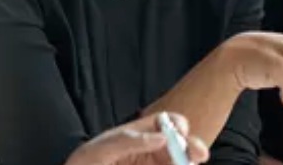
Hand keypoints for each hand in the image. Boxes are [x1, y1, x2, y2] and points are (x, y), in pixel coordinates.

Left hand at [64, 111, 210, 164]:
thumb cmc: (84, 164)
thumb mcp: (101, 149)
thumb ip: (130, 140)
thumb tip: (162, 137)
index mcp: (140, 134)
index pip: (167, 122)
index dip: (177, 124)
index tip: (180, 133)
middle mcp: (151, 150)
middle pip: (180, 145)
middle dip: (193, 148)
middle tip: (198, 156)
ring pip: (180, 163)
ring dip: (186, 163)